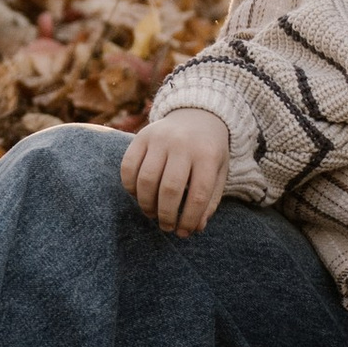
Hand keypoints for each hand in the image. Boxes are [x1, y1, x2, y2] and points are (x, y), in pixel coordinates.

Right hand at [121, 106, 230, 234]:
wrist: (197, 115)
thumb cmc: (209, 152)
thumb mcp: (219, 172)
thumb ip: (209, 201)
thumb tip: (195, 228)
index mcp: (208, 154)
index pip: (198, 195)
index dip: (188, 219)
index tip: (183, 232)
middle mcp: (183, 144)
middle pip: (169, 189)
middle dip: (165, 215)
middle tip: (166, 226)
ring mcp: (160, 137)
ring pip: (146, 179)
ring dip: (146, 204)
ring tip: (152, 213)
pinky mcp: (141, 136)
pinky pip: (128, 166)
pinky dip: (130, 186)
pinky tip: (138, 195)